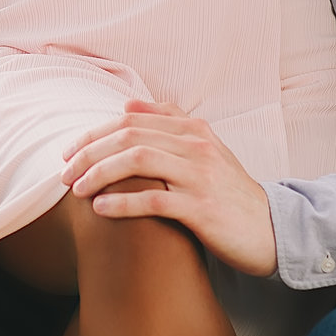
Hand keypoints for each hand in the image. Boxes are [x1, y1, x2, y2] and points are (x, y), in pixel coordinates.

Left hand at [58, 98, 278, 276]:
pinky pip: (154, 200)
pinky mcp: (203, 208)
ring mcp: (201, 176)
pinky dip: (123, 203)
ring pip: (138, 161)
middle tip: (63, 172)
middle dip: (89, 152)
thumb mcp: (205, 151)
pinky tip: (100, 209)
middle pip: (129, 136)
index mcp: (194, 129)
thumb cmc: (230, 193)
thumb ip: (169, 124)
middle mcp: (197, 146)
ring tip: (76, 189)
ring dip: (99, 173)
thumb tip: (126, 105)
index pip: (131, 121)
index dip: (94, 134)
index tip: (68, 152)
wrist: (272, 230)